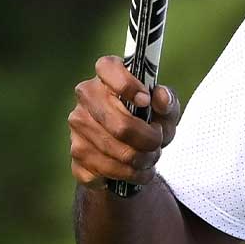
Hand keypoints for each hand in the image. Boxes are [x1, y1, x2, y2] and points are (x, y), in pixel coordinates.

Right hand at [68, 55, 182, 187]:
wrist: (128, 152)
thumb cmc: (148, 119)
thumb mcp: (165, 109)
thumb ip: (167, 101)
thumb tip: (160, 98)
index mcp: (107, 75)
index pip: (108, 67)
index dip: (127, 84)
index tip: (145, 101)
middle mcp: (86, 97)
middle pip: (119, 124)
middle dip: (147, 140)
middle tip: (158, 143)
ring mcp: (77, 127)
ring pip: (115, 152)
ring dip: (141, 160)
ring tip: (152, 158)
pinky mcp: (76, 156)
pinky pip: (105, 171)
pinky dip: (128, 175)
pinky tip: (137, 171)